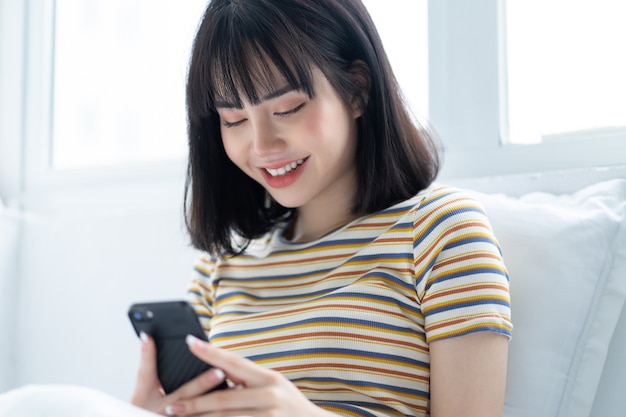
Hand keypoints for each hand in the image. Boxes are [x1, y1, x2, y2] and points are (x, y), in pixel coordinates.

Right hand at [130, 332, 226, 414]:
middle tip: (219, 371)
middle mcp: (159, 410)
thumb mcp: (140, 396)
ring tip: (237, 387)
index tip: (150, 336)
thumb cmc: (143, 411)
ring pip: (200, 411)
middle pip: (183, 394)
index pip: (145, 373)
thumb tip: (150, 341)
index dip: (147, 355)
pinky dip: (219, 412)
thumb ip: (150, 374)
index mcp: (143, 399)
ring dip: (218, 399)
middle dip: (202, 382)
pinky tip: (235, 405)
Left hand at [163, 335, 337, 416]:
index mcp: (268, 377)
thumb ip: (248, 380)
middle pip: (224, 398)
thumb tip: (218, 369)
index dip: (211, 352)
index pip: (234, 362)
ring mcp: (269, 415)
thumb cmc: (289, 404)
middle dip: (195, 403)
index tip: (190, 343)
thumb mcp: (274, 385)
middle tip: (171, 405)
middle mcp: (270, 394)